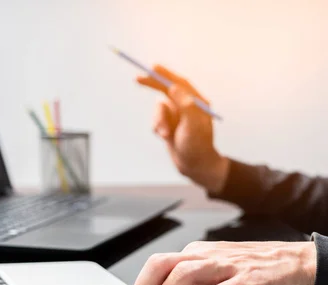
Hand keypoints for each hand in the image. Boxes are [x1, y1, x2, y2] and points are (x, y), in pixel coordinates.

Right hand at [137, 65, 228, 193]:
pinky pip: (156, 120)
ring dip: (159, 121)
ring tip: (166, 135)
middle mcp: (188, 106)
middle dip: (152, 84)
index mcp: (198, 102)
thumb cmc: (197, 146)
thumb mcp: (193, 125)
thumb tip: (174, 87)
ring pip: (158, 109)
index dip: (165, 74)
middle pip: (166, 89)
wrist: (194, 166)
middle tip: (137, 79)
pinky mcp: (169, 124)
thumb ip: (185, 105)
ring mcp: (177, 115)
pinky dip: (158, 128)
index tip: (152, 67)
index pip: (180, 83)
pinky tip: (166, 138)